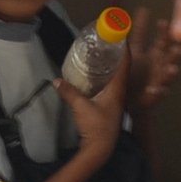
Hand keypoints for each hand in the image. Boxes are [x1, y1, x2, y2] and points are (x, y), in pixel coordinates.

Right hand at [57, 45, 128, 161]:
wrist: (101, 149)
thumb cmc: (96, 127)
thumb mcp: (81, 107)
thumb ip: (69, 92)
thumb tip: (56, 79)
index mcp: (117, 89)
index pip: (124, 63)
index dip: (124, 47)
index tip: (120, 33)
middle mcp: (119, 92)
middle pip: (122, 67)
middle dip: (116, 52)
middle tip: (107, 39)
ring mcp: (115, 99)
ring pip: (116, 76)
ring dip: (111, 64)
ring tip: (101, 52)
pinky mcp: (109, 105)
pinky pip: (110, 84)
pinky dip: (105, 75)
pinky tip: (96, 73)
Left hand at [126, 5, 180, 111]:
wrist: (130, 99)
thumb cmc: (135, 70)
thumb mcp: (133, 50)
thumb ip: (134, 32)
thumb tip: (130, 12)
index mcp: (154, 54)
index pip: (162, 40)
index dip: (163, 32)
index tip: (162, 22)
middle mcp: (159, 67)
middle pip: (169, 58)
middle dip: (175, 53)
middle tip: (178, 48)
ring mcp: (158, 82)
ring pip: (167, 77)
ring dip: (170, 73)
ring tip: (172, 69)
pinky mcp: (152, 97)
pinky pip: (156, 95)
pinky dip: (157, 92)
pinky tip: (154, 90)